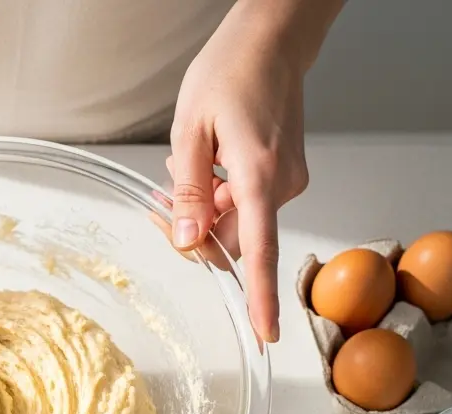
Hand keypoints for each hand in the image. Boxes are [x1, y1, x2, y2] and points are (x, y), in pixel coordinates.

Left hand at [167, 0, 342, 341]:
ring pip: (238, 220)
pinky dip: (223, 192)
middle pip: (235, 240)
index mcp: (259, 177)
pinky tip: (210, 161)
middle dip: (197, 230)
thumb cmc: (230, 73)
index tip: (265, 333)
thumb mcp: (190, 131)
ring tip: (189, 161)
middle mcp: (282, 185)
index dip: (260, 298)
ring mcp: (287, 180)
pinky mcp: (285, 174)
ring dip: (207, 206)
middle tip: (163, 201)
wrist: (271, 42)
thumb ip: (188, 192)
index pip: (261, 252)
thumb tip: (187, 241)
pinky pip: (247, 202)